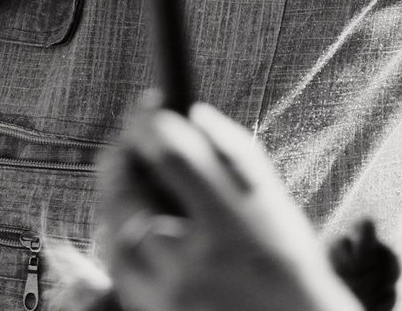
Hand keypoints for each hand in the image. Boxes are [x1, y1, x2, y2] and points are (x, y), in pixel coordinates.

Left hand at [98, 102, 359, 310]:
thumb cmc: (287, 265)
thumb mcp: (275, 204)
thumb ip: (236, 154)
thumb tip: (193, 114)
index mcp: (234, 229)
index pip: (175, 159)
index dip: (150, 125)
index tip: (146, 109)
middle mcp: (195, 266)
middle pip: (128, 194)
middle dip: (121, 159)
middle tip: (129, 143)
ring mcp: (169, 297)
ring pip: (114, 231)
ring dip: (116, 198)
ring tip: (134, 182)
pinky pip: (120, 268)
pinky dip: (122, 239)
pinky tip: (140, 225)